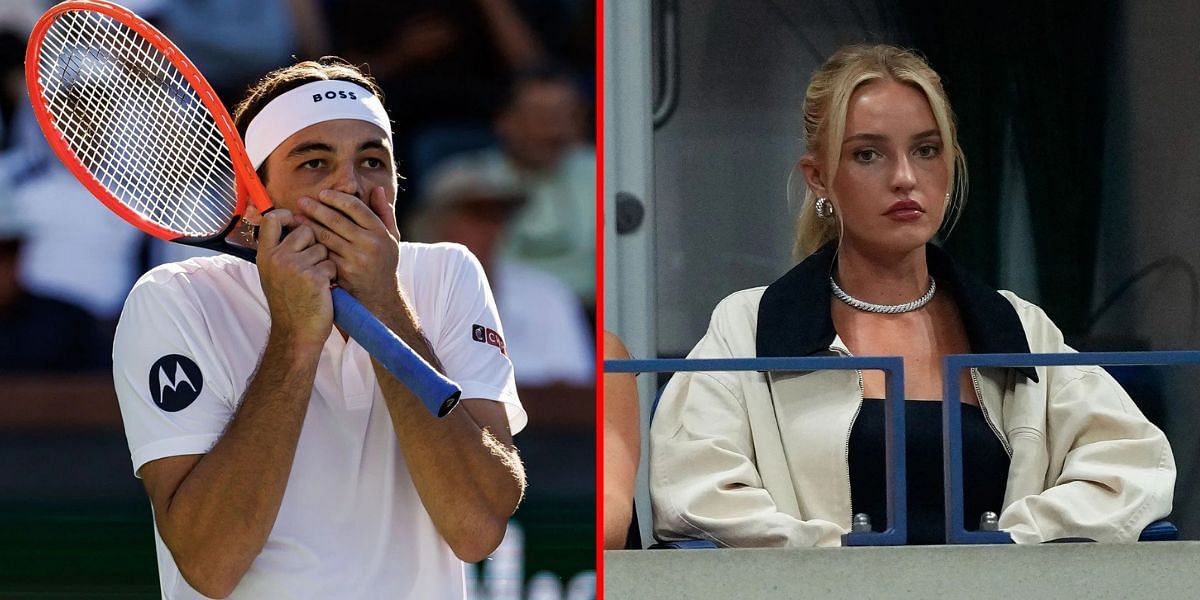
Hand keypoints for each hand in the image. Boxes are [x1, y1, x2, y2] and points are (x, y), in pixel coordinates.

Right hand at [256, 209, 335, 347]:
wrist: (296, 332)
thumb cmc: (290, 303)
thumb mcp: (273, 274)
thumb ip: (280, 250)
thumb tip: (293, 222)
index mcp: (265, 255)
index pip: (272, 219)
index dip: (286, 214)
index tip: (295, 219)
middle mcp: (278, 258)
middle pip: (306, 231)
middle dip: (314, 244)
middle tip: (310, 267)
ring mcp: (295, 267)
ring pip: (322, 248)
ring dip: (324, 262)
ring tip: (315, 281)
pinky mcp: (314, 277)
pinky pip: (331, 264)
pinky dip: (331, 276)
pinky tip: (323, 290)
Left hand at [296, 187, 401, 314]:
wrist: (380, 297)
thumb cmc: (384, 263)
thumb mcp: (391, 238)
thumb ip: (384, 213)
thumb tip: (377, 189)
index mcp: (380, 232)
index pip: (355, 207)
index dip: (337, 198)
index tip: (323, 194)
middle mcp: (369, 244)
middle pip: (337, 220)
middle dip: (317, 208)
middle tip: (302, 201)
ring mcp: (355, 259)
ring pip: (326, 237)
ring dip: (308, 225)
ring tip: (296, 217)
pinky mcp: (343, 272)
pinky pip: (323, 253)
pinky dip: (310, 244)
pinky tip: (301, 238)